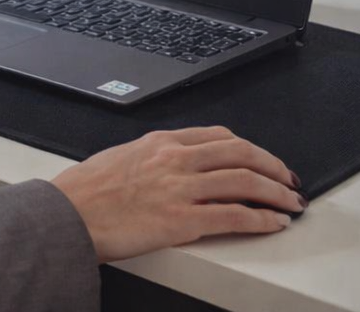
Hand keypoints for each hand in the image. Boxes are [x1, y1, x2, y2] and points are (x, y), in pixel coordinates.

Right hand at [50, 126, 304, 262]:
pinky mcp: (182, 220)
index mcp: (160, 142)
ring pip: (245, 181)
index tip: (263, 160)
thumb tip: (177, 166)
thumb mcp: (121, 157)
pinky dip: (262, 219)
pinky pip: (234, 216)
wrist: (67, 214)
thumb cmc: (85, 191)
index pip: (219, 136)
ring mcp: (181, 188)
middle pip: (241, 153)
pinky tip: (274, 223)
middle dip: (273, 167)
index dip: (251, 148)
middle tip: (288, 179)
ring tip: (291, 203)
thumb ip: (153, 158)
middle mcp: (175, 159)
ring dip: (276, 192)